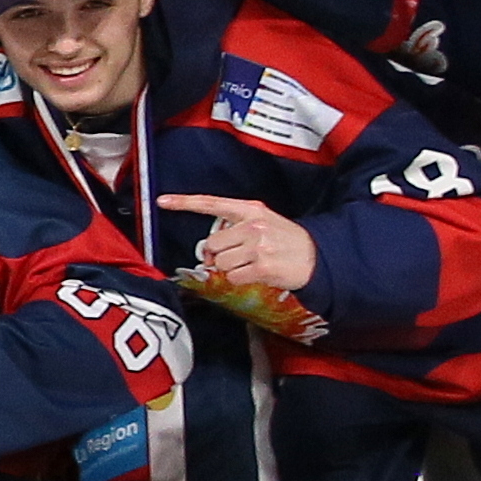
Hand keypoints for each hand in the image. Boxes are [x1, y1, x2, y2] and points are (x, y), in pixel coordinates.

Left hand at [160, 192, 319, 300]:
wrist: (317, 257)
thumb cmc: (286, 241)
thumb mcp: (264, 222)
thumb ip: (236, 228)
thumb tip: (209, 246)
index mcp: (250, 210)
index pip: (212, 203)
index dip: (185, 203)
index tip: (162, 201)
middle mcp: (252, 225)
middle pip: (211, 244)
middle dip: (218, 255)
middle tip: (236, 257)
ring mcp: (258, 246)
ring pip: (220, 262)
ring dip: (230, 268)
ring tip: (250, 264)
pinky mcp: (262, 266)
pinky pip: (233, 277)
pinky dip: (239, 279)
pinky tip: (255, 273)